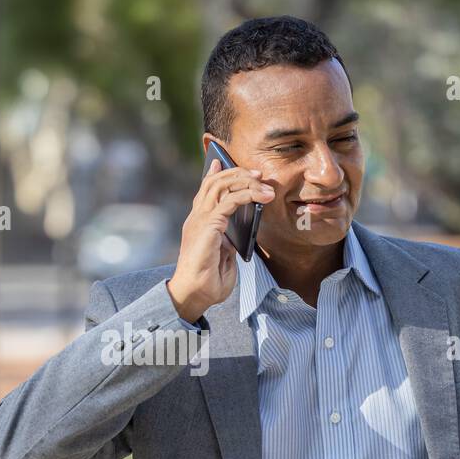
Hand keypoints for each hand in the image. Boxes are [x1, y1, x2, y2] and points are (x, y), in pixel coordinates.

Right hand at [167, 160, 274, 322]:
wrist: (194, 295)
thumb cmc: (207, 282)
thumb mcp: (223, 258)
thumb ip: (228, 243)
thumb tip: (236, 235)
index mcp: (198, 224)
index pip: (205, 190)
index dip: (216, 174)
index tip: (226, 163)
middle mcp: (196, 218)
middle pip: (214, 182)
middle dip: (237, 173)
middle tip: (258, 175)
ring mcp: (200, 220)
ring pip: (221, 185)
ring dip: (245, 181)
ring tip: (264, 186)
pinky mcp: (208, 226)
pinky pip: (229, 200)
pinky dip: (247, 194)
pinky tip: (260, 197)